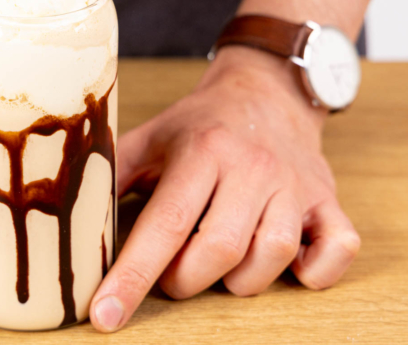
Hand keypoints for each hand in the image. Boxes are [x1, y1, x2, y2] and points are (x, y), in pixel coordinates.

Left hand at [89, 46, 360, 331]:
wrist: (266, 91)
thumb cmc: (200, 123)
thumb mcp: (150, 137)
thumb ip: (111, 175)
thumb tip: (68, 222)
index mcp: (202, 151)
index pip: (165, 224)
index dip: (132, 275)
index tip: (105, 315)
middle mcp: (252, 167)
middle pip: (220, 249)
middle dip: (184, 281)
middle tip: (170, 276)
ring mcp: (295, 185)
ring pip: (272, 256)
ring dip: (238, 280)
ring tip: (216, 265)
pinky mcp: (328, 200)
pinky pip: (338, 249)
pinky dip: (316, 272)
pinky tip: (287, 266)